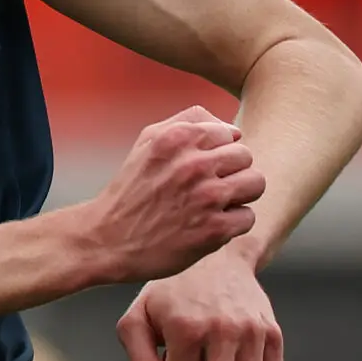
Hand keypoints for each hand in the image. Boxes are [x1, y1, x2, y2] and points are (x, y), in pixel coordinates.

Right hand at [83, 107, 264, 283]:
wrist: (106, 240)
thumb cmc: (130, 190)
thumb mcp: (148, 141)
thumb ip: (189, 121)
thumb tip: (233, 129)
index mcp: (178, 138)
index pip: (230, 134)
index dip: (218, 152)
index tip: (200, 170)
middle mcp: (193, 164)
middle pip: (246, 157)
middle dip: (230, 172)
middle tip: (209, 189)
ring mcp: (206, 197)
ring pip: (255, 184)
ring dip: (238, 196)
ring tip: (215, 206)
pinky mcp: (214, 230)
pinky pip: (247, 217)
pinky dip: (231, 224)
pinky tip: (208, 226)